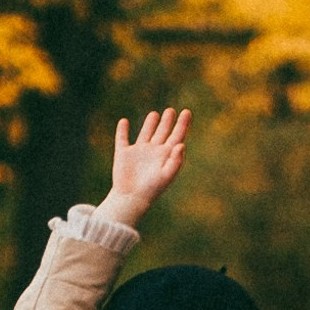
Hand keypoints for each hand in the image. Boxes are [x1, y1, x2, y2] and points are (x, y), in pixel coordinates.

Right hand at [94, 108, 190, 229]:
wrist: (131, 198)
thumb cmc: (151, 189)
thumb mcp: (166, 175)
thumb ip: (176, 160)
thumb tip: (181, 144)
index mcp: (166, 155)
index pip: (177, 136)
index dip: (183, 124)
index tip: (187, 112)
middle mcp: (153, 152)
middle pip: (162, 132)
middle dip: (167, 122)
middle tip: (171, 111)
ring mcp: (138, 152)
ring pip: (145, 133)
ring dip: (149, 124)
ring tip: (154, 114)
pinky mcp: (123, 154)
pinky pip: (122, 139)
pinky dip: (122, 130)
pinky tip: (123, 121)